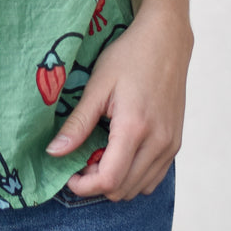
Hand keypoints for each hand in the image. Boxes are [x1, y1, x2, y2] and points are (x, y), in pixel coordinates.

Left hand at [46, 8, 192, 200]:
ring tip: (99, 154)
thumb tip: (54, 152)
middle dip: (96, 184)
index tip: (68, 174)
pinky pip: (154, 176)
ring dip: (116, 181)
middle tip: (81, 160)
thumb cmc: (129, 56)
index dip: (84, 186)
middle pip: (123, 190)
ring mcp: (171, 145)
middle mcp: (158, 143)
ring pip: (140, 188)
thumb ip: (78, 123)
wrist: (166, 40)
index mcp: (135, 128)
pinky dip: (134, 175)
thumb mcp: (97, 86)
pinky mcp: (176, 143)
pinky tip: (120, 152)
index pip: (109, 180)